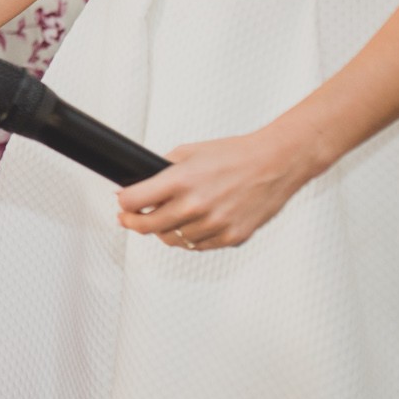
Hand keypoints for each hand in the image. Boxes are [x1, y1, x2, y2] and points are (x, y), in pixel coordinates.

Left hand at [113, 127, 321, 249]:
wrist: (275, 163)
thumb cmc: (234, 155)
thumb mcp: (189, 152)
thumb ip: (160, 171)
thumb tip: (135, 187)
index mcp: (181, 181)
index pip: (134, 201)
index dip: (124, 203)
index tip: (123, 203)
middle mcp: (195, 206)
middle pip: (147, 226)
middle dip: (133, 222)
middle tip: (128, 218)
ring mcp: (214, 225)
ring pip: (172, 240)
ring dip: (163, 231)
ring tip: (164, 219)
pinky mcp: (231, 237)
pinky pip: (198, 246)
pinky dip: (189, 237)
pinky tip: (190, 225)